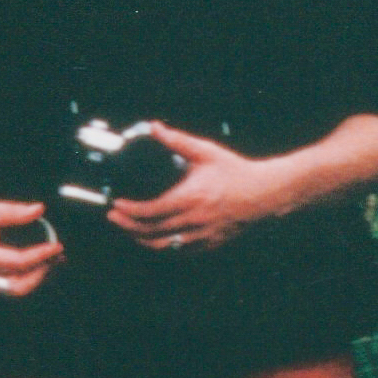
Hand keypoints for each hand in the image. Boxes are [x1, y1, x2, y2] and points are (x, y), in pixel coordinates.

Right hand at [0, 196, 65, 296]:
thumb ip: (14, 211)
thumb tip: (40, 209)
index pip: (17, 262)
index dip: (40, 256)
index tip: (56, 246)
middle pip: (17, 286)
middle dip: (41, 274)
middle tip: (56, 258)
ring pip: (14, 291)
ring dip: (36, 279)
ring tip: (52, 263)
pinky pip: (8, 289)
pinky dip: (26, 280)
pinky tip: (38, 267)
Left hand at [107, 126, 276, 252]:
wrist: (263, 192)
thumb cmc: (234, 171)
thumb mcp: (206, 151)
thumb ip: (178, 140)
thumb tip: (155, 127)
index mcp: (190, 198)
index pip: (151, 211)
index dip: (129, 211)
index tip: (116, 205)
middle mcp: (193, 220)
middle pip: (151, 231)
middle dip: (128, 226)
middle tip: (114, 218)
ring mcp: (201, 235)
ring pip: (164, 246)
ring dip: (142, 239)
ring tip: (130, 230)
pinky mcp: (209, 243)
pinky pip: (180, 250)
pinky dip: (164, 246)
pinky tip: (155, 239)